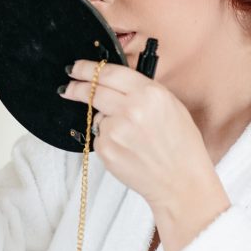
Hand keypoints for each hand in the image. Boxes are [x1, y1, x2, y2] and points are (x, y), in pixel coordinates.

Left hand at [60, 60, 230, 250]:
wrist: (181, 182)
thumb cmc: (181, 145)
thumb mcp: (170, 106)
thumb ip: (141, 90)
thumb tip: (111, 81)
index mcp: (150, 93)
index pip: (109, 73)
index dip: (88, 68)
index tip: (76, 67)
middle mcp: (131, 109)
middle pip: (92, 90)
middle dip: (76, 88)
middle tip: (68, 87)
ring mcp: (115, 130)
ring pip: (97, 117)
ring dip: (105, 122)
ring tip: (130, 137)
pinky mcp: (106, 150)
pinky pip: (99, 138)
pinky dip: (108, 141)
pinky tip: (127, 150)